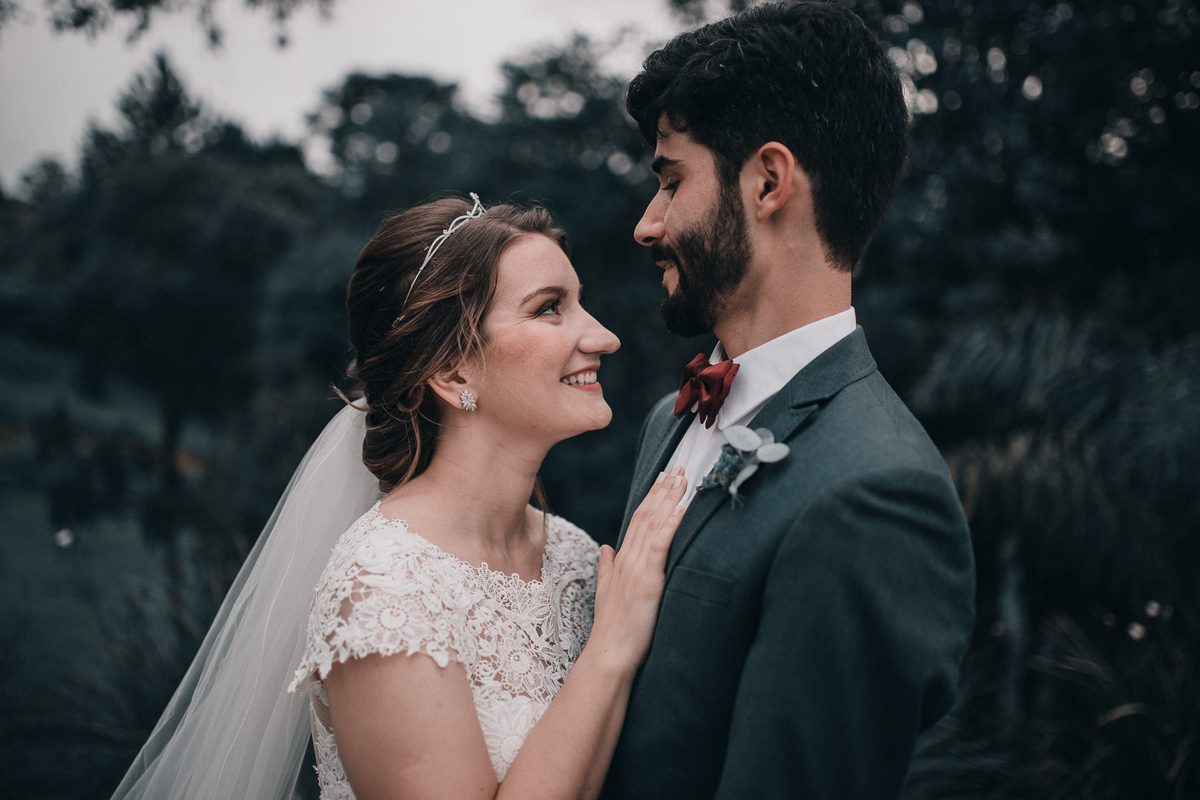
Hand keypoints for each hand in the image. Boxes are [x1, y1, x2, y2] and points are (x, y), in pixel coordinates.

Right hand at [589, 465, 687, 674]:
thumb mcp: (607, 592)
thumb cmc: (612, 628)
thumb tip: (606, 548)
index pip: (637, 519)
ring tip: (683, 479)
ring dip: (669, 499)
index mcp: (621, 561)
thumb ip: (606, 568)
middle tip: (679, 467)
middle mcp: (628, 559)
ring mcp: (637, 568)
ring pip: (653, 524)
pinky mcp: (648, 580)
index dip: (651, 497)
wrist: (609, 653)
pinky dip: (670, 524)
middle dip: (663, 490)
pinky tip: (681, 507)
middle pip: (646, 515)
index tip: (663, 478)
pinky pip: (659, 545)